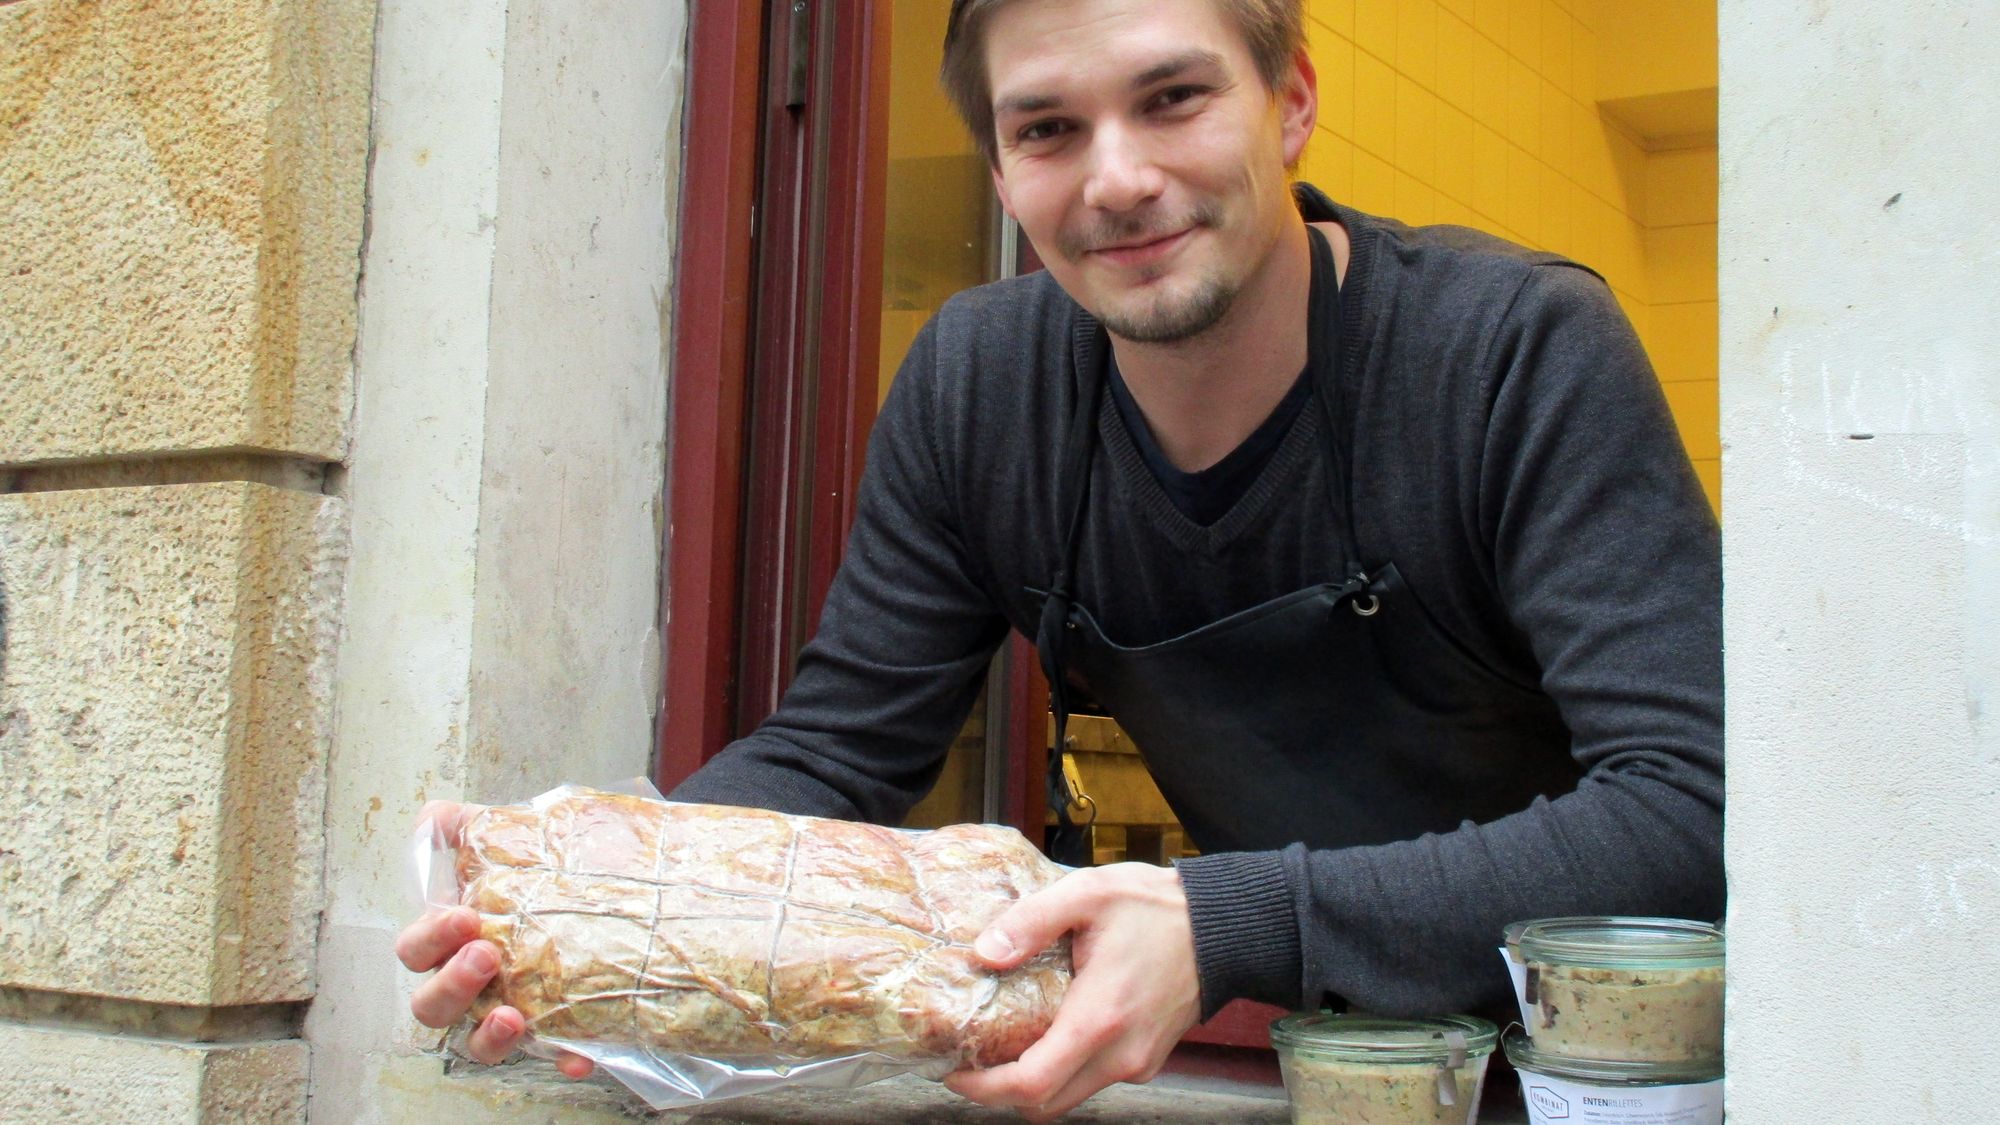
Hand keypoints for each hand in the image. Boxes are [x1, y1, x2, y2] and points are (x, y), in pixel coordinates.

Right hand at [396, 800, 593, 1079]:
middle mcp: (471, 983)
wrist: (618, 892)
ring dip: (488, 1034)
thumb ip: (470, 827)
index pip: (416, 948)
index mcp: (453, 940)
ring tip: (512, 1016)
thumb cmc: (547, 873)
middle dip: (451, 984)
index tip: (464, 915)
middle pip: (431, 1005)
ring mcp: (508, 1011)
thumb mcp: (513, 839)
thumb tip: (434, 818)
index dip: (431, 936)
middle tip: (486, 956)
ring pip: (476, 1042)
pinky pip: (550, 1055)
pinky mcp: (553, 1032)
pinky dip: (560, 1057)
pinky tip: (577, 1055)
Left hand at [945, 863, 1201, 1120]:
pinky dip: (1064, 1070)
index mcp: (1100, 1019)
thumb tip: (985, 953)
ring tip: (1003, 1044)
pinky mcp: (1147, 1059)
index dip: (985, 1088)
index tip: (955, 1073)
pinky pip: (1094, 1080)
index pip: (1032, 1084)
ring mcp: (1137, 1062)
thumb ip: (1031, 921)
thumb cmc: (1159, 908)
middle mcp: (1121, 1054)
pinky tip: (1049, 1032)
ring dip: (1034, 1081)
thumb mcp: (1088, 893)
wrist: (1225, 927)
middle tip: (971, 1059)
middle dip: (1001, 1091)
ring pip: (1070, 1096)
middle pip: (1046, 1103)